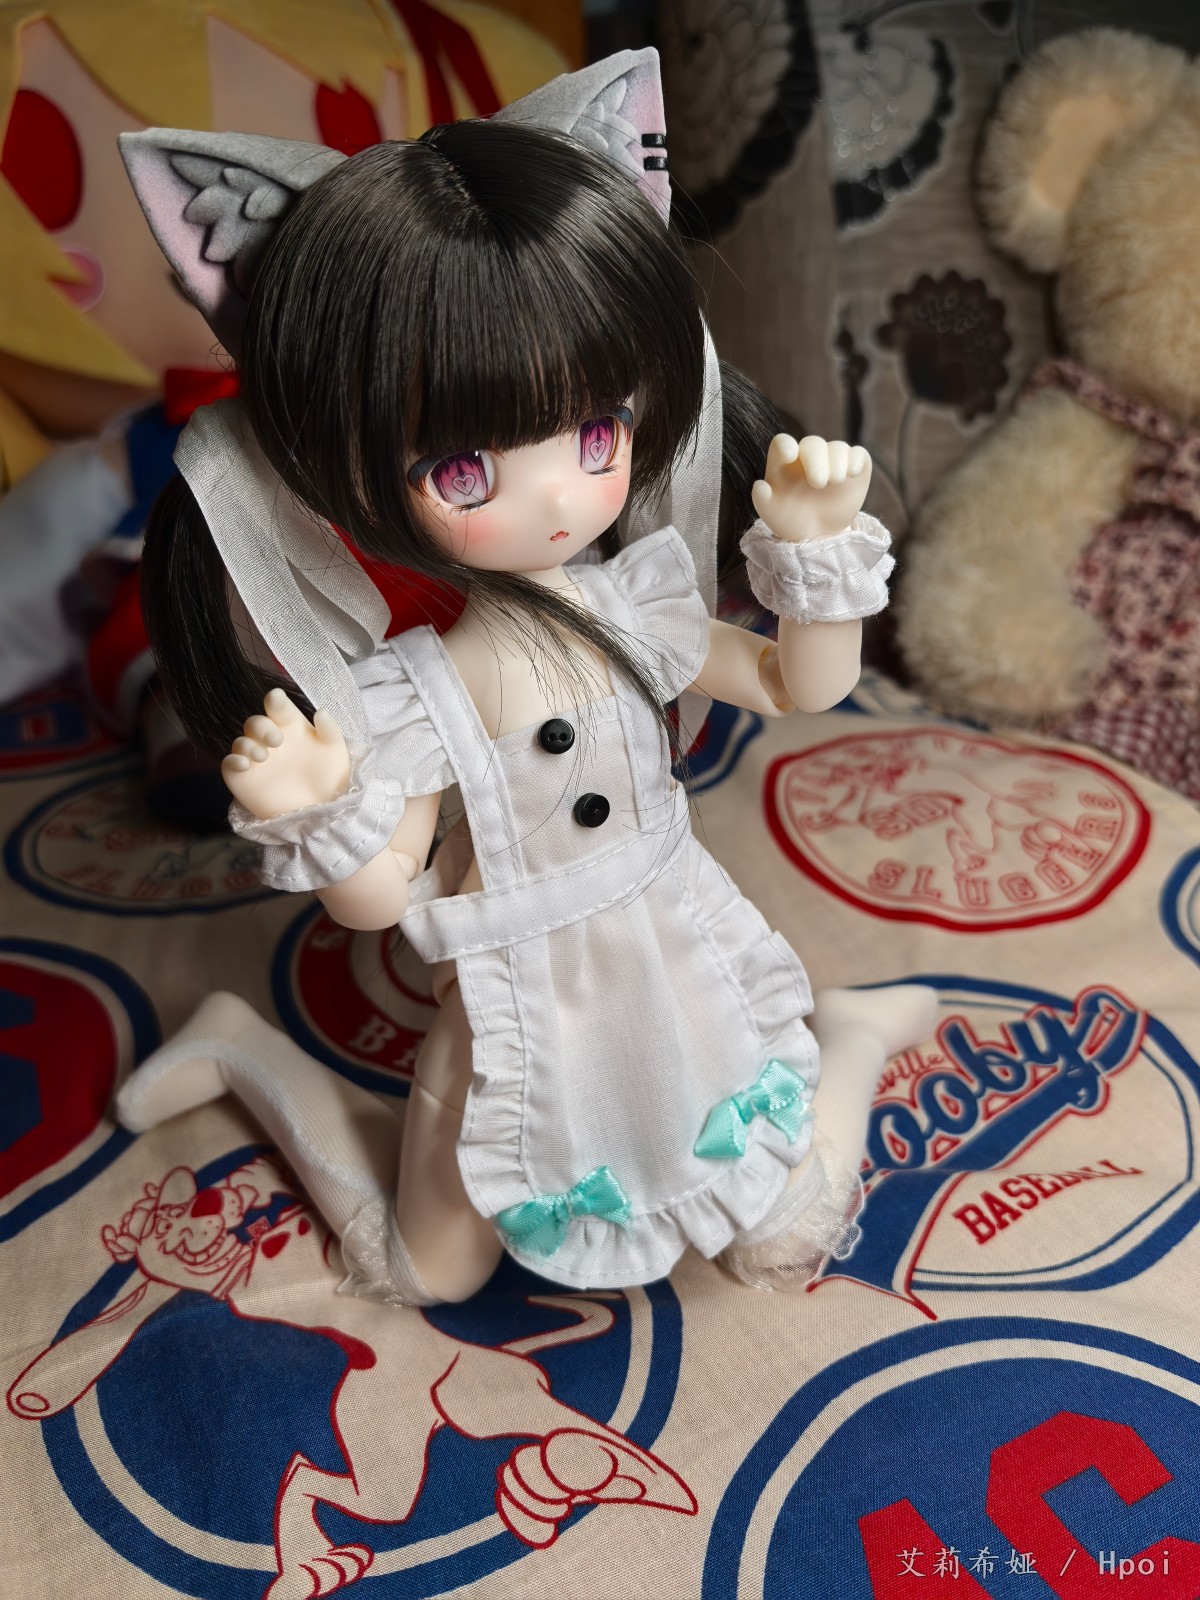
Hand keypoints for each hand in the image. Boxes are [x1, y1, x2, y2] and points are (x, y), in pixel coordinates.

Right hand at [222, 687, 350, 820]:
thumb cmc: (329, 778)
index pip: (278, 708)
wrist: (321, 812)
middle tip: (276, 740)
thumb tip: (321, 711)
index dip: (275, 701)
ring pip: (240, 741)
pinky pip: (229, 764)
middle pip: (255, 722)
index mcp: (292, 727)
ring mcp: (256, 758)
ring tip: (263, 755)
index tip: (276, 699)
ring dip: (247, 744)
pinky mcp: (243, 778)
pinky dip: (233, 761)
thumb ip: (330, 730)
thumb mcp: (335, 753)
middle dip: (261, 727)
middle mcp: (270, 739)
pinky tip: (245, 765)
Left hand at [751, 435, 871, 543]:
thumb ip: (762, 501)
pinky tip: (852, 474)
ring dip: (837, 461)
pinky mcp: (854, 468)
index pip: (783, 443)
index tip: (789, 455)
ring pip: (838, 447)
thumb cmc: (791, 520)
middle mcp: (808, 457)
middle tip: (818, 483)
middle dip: (816, 460)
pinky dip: (856, 460)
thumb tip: (760, 486)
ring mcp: (832, 461)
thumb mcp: (772, 515)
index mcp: (785, 463)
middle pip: (813, 443)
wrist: (817, 536)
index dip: (785, 445)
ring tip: (835, 481)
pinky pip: (859, 454)